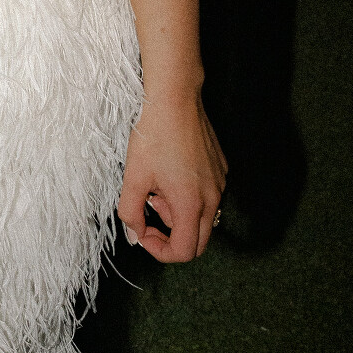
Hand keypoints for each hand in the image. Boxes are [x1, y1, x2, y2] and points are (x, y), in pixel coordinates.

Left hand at [118, 92, 225, 261]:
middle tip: (150, 209)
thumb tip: (135, 234)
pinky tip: (171, 172)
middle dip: (170, 235)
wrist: (175, 100)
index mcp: (191, 204)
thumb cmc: (153, 137)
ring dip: (177, 213)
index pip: (184, 252)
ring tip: (158, 184)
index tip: (143, 232)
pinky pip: (207, 197)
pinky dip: (188, 197)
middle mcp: (213, 198)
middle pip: (197, 242)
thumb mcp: (133, 179)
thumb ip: (131, 213)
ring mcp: (220, 184)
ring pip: (202, 219)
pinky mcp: (222, 171)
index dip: (159, 251)